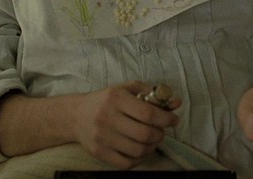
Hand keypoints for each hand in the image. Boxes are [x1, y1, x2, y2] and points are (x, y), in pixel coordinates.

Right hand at [0, 81, 180, 168]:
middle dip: (160, 134)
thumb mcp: (127, 89)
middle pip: (145, 134)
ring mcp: (102, 137)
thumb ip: (153, 94)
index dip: (166, 118)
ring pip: (138, 150)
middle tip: (161, 131)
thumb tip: (176, 103)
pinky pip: (127, 163)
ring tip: (151, 140)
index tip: (174, 120)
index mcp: (116, 98)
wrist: (75, 115)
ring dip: (151, 147)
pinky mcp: (99, 153)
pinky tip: (140, 150)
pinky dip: (139, 159)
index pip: (148, 113)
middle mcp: (107, 118)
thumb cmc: (107, 100)